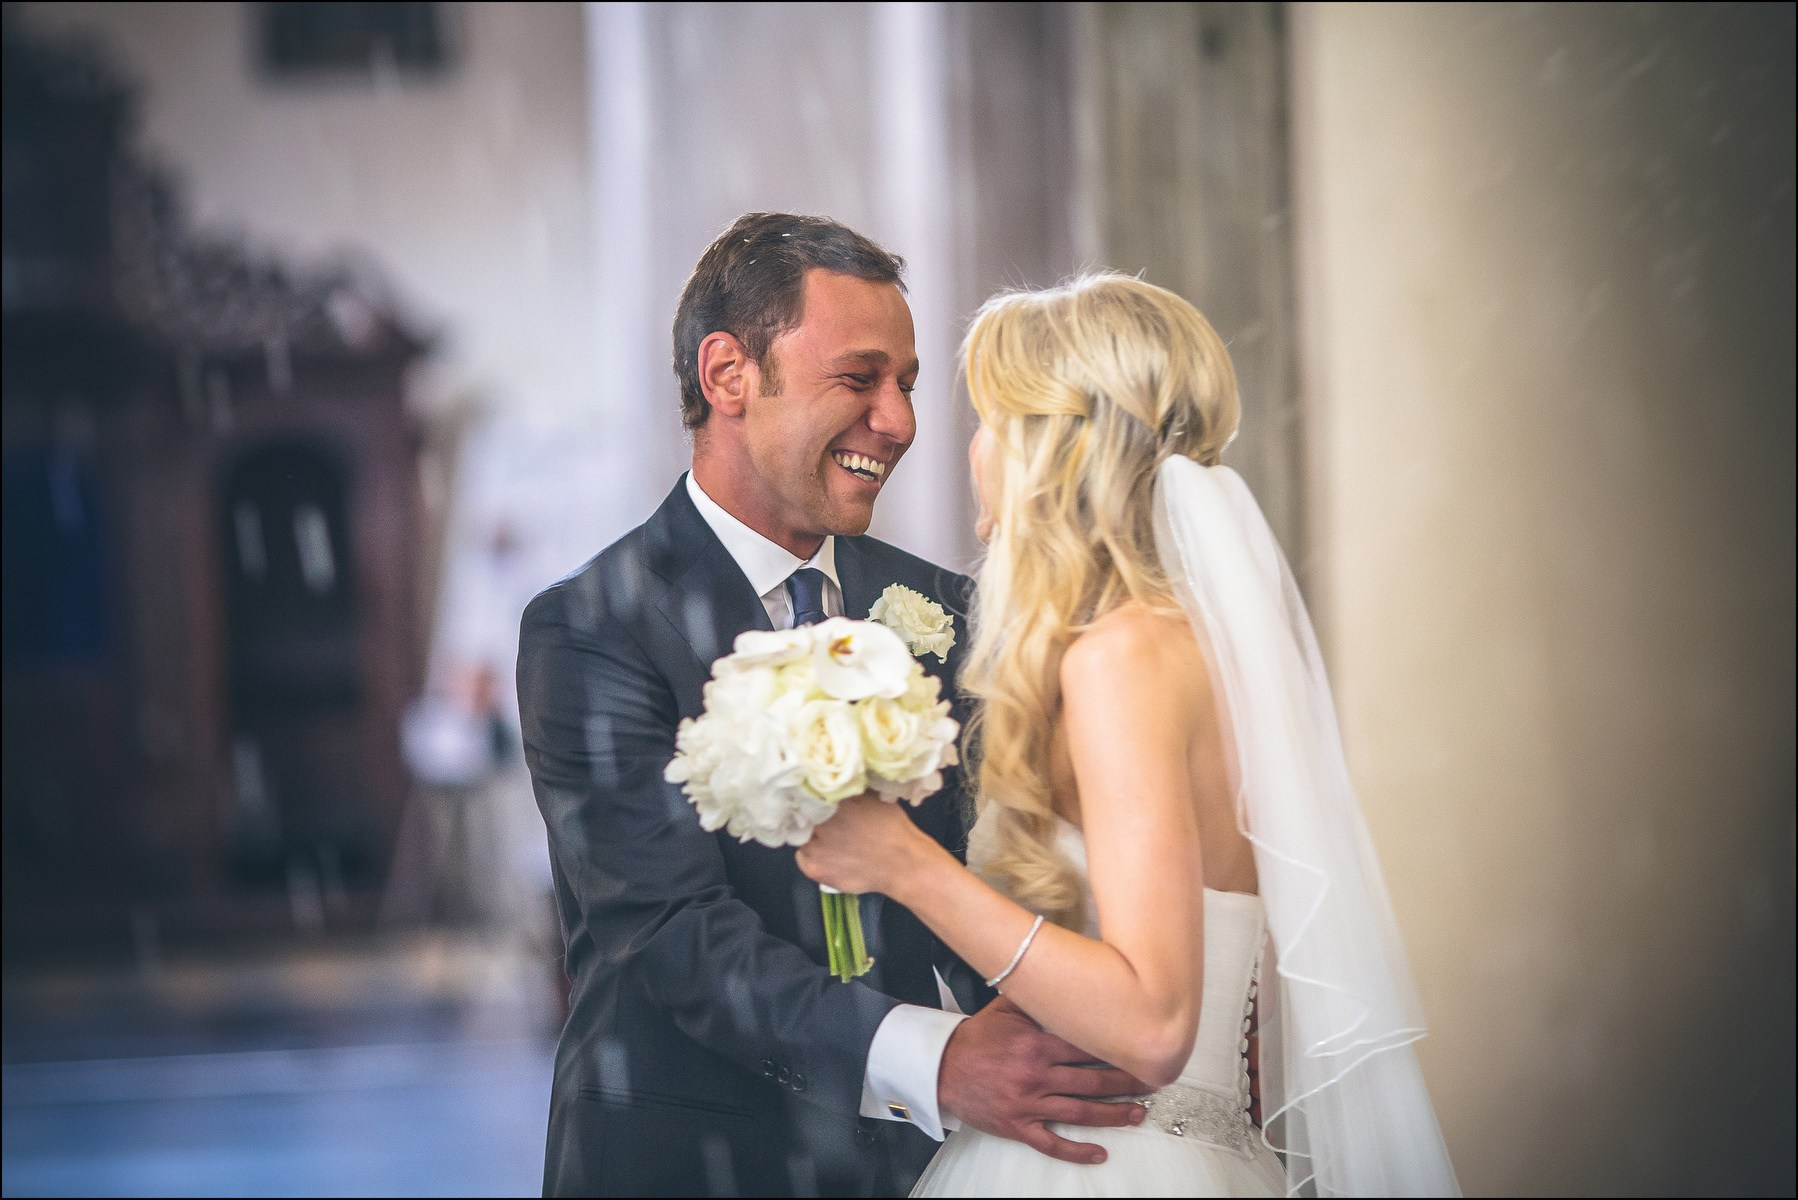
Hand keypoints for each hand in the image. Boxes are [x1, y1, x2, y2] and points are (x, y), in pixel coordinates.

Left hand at [795, 793, 936, 895]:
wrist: (902, 863)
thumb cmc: (891, 827)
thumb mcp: (871, 795)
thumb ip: (848, 787)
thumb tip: (831, 778)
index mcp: (833, 800)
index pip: (804, 792)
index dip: (807, 794)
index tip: (811, 797)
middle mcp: (820, 823)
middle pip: (800, 815)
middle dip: (809, 815)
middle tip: (823, 820)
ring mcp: (815, 848)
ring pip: (800, 836)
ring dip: (810, 835)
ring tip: (828, 838)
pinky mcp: (815, 869)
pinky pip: (802, 858)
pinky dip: (810, 855)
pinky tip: (827, 853)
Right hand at [937, 997, 1148, 1165]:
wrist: (942, 1068)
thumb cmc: (977, 1038)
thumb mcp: (1007, 1010)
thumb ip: (1038, 1001)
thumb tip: (1068, 982)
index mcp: (1036, 1044)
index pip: (1087, 1047)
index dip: (1117, 1049)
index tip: (1139, 1050)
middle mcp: (1036, 1075)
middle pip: (1092, 1081)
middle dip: (1126, 1083)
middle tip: (1152, 1084)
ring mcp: (1028, 1104)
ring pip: (1080, 1112)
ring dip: (1113, 1115)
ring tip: (1138, 1114)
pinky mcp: (1018, 1126)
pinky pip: (1051, 1143)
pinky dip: (1076, 1151)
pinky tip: (1099, 1153)